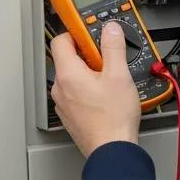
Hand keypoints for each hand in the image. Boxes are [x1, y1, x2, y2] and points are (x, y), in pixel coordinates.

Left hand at [50, 23, 140, 157]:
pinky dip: (86, 89)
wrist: (111, 149)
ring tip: (109, 80)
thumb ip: (113, 48)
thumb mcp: (119, 76)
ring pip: (71, 77)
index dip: (76, 33)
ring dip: (87, 73)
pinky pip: (74, 93)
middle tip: (107, 59)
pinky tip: (104, 96)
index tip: (90, 33)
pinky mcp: (69, 114)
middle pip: (67, 59)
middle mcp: (60, 87)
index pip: (61, 40)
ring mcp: (62, 102)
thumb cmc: (113, 118)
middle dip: (87, 55)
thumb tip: (110, 30)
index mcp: (68, 73)